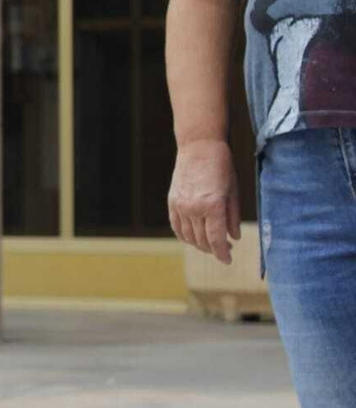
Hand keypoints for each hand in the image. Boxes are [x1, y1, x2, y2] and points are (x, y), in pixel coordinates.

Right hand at [169, 138, 240, 263]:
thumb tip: (234, 237)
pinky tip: (193, 237)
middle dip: (214, 249)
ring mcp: (180, 205)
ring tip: (211, 244)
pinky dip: (184, 235)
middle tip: (225, 250)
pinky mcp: (172, 202)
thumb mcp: (233, 191)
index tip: (228, 260)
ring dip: (199, 244)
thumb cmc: (222, 167)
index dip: (223, 253)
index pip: (216, 239)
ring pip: (188, 236)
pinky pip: (176, 226)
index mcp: (213, 206)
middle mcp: (194, 208)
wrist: (199, 147)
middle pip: (202, 240)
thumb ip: (233, 217)